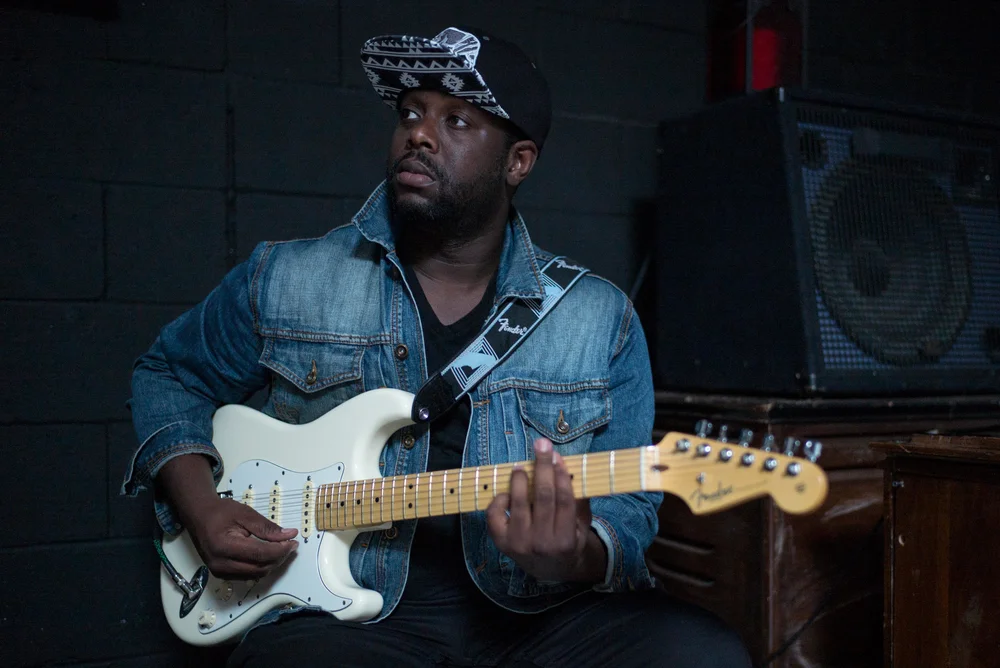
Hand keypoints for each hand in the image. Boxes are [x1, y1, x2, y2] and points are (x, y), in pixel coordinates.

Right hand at [187, 496, 298, 579]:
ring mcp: (220, 571)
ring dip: (272, 564)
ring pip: (255, 575)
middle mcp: (221, 563)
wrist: (199, 516)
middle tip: (290, 544)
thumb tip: (289, 535)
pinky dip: (261, 567)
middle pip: (259, 568)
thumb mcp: (245, 514)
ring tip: (281, 549)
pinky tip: (268, 555)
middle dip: (279, 558)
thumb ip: (267, 527)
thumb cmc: (219, 512)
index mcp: (225, 546)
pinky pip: (248, 575)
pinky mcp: (222, 574)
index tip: (293, 542)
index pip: (260, 555)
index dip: (280, 550)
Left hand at [486, 438, 606, 583]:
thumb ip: (579, 500)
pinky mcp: (502, 543)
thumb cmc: (568, 541)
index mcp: (566, 540)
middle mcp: (542, 543)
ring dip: (519, 480)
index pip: (564, 500)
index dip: (561, 475)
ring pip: (518, 503)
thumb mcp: (581, 526)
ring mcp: (520, 544)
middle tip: (541, 445)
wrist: (550, 571)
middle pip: (543, 496)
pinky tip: (507, 492)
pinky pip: (495, 515)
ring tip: (521, 466)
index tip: (557, 456)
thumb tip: (569, 467)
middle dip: (542, 467)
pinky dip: (499, 500)